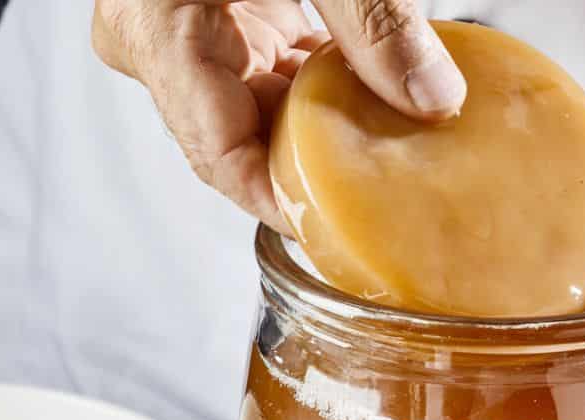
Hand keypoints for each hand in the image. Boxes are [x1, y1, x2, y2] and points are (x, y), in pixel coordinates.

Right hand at [91, 0, 466, 232]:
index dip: (289, 203)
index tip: (354, 232)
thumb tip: (434, 100)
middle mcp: (151, 41)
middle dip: (318, 160)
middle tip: (395, 190)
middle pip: (240, 137)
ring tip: (393, 141)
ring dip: (320, 119)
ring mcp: (172, 25)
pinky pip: (255, 65)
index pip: (221, 160)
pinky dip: (311, 79)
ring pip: (250, 105)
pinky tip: (366, 87)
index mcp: (158, 33)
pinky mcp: (199, 6)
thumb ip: (373, 23)